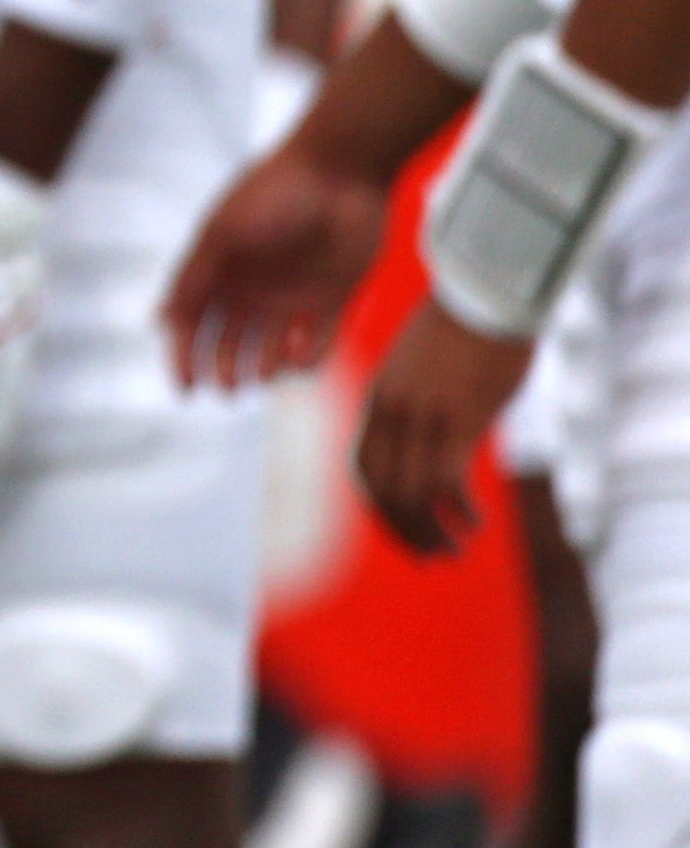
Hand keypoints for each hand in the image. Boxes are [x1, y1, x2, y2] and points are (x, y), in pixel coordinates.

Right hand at [159, 137, 393, 388]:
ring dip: (262, 367)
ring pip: (271, 347)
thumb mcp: (222, 234)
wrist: (342, 170)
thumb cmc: (273, 194)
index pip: (193, 321)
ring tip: (259, 376)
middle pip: (230, 340)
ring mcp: (294, 293)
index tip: (185, 386)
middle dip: (223, 367)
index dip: (184, 354)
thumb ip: (193, 278)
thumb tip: (160, 321)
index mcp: (219, 267)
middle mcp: (253, 284)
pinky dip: (306, 356)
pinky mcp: (334, 297)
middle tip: (225, 389)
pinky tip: (294, 357)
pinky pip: (318, 340)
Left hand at [355, 298, 532, 556]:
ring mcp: (422, 416)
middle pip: (382, 490)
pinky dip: (457, 510)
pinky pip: (446, 482)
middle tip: (431, 557)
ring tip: (455, 550)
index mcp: (378, 399)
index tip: (402, 531)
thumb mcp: (424, 368)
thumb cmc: (463, 327)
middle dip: (403, 530)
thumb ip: (418, 404)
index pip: (363, 469)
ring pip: (411, 494)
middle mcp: (391, 412)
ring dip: (432, 530)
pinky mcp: (458, 418)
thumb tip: (434, 439)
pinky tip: (476, 522)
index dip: (379, 508)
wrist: (485, 291)